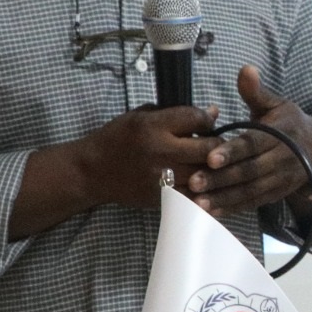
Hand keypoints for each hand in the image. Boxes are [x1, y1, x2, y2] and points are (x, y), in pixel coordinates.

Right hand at [11, 105, 226, 239]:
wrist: (92, 172)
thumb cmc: (117, 138)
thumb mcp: (140, 116)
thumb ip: (175, 113)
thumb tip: (211, 113)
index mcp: (153, 127)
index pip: (196, 118)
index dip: (208, 118)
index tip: (208, 120)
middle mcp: (160, 152)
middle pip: (209, 148)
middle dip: (219, 144)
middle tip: (218, 144)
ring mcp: (163, 178)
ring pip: (206, 174)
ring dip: (214, 169)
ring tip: (213, 163)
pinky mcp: (162, 198)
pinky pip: (195, 195)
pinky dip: (204, 189)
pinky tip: (205, 183)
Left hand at [182, 66, 311, 220]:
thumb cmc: (288, 123)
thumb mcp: (276, 104)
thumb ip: (256, 91)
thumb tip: (246, 69)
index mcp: (280, 134)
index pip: (253, 143)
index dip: (232, 151)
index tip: (210, 156)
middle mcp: (281, 159)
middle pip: (249, 171)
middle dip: (221, 178)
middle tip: (194, 181)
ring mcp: (279, 180)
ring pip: (249, 191)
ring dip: (223, 198)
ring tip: (197, 202)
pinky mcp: (276, 194)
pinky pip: (253, 203)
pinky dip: (232, 209)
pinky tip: (210, 212)